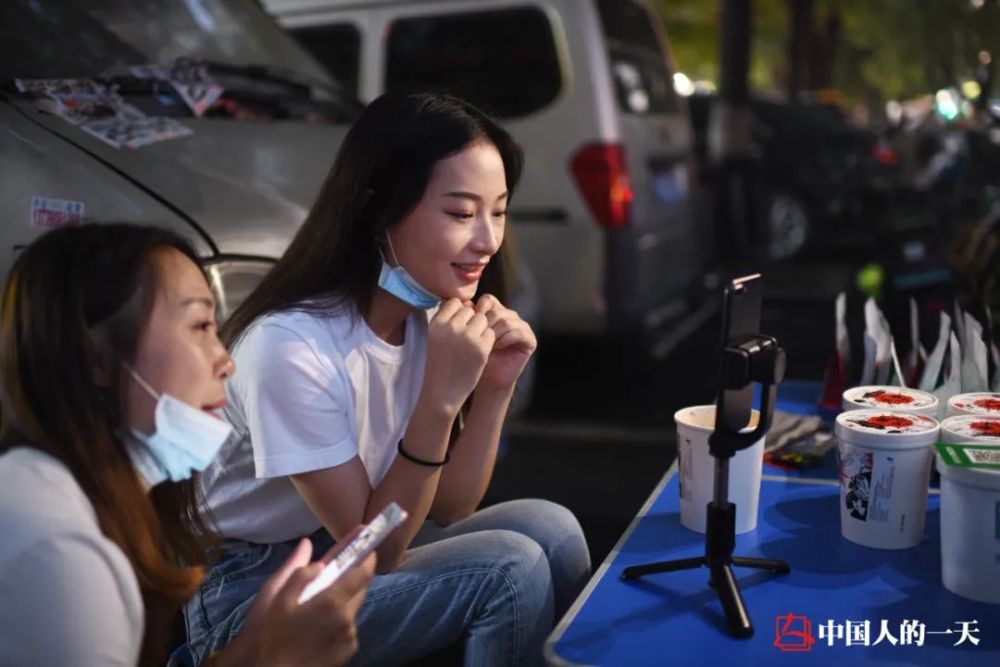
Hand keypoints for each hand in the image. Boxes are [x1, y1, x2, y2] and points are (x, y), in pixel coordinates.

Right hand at [237, 532, 375, 666]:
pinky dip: (341, 621)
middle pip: (360, 590)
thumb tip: (319, 562)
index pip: (362, 573)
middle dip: (353, 580)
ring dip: (344, 602)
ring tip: (321, 608)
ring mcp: (351, 635)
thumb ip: (300, 576)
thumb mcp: (280, 602)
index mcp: (332, 602)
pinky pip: (349, 627)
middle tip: (337, 577)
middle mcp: (348, 617)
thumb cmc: (278, 638)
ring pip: (353, 609)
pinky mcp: (350, 649)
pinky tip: (322, 627)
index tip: (369, 548)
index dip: (368, 558)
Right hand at [423, 298, 494, 412]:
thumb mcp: (436, 338)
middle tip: (465, 340)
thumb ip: (448, 319)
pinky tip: (478, 353)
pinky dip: (487, 342)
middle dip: (471, 321)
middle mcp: (451, 327)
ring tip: (471, 346)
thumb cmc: (439, 364)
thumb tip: (468, 302)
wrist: (442, 392)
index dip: (459, 313)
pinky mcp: (481, 347)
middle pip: (470, 309)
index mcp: (437, 323)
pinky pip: (490, 334)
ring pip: (482, 320)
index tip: (457, 328)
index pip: (455, 302)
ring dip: (480, 330)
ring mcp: (467, 336)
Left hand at [473, 294, 536, 390]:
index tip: (468, 325)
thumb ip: (468, 318)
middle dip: (485, 325)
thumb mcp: (469, 335)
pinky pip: (519, 332)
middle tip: (477, 339)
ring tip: (486, 345)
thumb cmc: (476, 357)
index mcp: (496, 311)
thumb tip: (466, 302)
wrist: (488, 378)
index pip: (488, 299)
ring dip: (494, 333)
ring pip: (507, 321)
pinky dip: (506, 339)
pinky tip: (496, 347)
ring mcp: (522, 327)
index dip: (477, 310)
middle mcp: (510, 316)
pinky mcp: (530, 339)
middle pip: (497, 311)